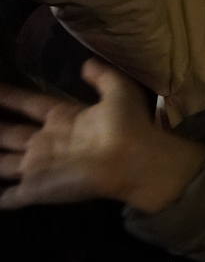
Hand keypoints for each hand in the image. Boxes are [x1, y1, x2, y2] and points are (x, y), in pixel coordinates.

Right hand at [0, 61, 204, 213]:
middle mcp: (46, 142)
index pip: (28, 104)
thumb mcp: (118, 92)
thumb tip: (87, 63)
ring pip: (3, 163)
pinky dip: (2, 198)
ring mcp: (39, 166)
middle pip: (8, 133)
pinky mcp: (37, 189)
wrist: (134, 162)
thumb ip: (103, 77)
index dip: (10, 96)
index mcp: (62, 118)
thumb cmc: (128, 126)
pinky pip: (11, 196)